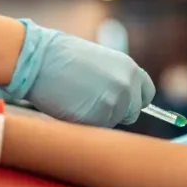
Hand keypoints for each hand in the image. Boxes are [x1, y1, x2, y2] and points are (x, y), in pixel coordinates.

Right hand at [0, 20, 155, 126]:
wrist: (40, 59)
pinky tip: (71, 106)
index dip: (134, 101)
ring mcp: (116, 102)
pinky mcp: (100, 117)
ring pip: (113, 122)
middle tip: (92, 101)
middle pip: (132, 113)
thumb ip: (116, 78)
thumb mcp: (100, 61)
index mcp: (130, 68)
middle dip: (116, 112)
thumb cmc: (63, 57)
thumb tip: (123, 99)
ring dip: (98, 117)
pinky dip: (86, 123)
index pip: (147, 94)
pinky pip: (97, 128)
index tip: (124, 104)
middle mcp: (129, 85)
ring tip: (77, 99)